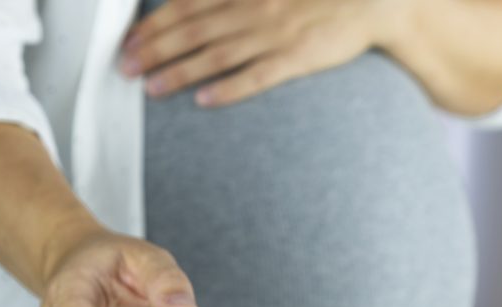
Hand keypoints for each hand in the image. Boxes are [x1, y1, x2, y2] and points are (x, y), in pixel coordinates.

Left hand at [121, 0, 394, 106]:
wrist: (375, 0)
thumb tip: (198, 1)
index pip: (188, 5)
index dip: (155, 23)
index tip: (130, 39)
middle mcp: (254, 8)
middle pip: (193, 31)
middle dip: (154, 49)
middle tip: (125, 67)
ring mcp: (274, 35)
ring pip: (216, 55)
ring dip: (180, 72)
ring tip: (152, 88)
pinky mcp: (297, 58)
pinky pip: (257, 77)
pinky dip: (229, 88)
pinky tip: (204, 102)